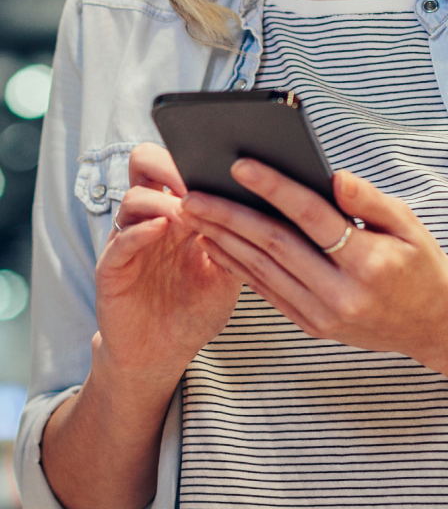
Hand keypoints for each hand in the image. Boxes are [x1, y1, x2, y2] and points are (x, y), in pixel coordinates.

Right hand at [96, 143, 241, 375]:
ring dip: (164, 200)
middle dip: (172, 161)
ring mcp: (128, 241)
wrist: (163, 353)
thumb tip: (275, 204)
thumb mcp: (230, 269)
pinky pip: (120, 240)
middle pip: (144, 162)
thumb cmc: (196, 308)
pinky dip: (141, 230)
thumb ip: (242, 237)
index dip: (197, 155)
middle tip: (201, 177)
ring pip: (133, 198)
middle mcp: (150, 217)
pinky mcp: (111, 269)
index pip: (176, 161)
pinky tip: (164, 228)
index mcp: (178, 211)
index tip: (230, 163)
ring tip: (191, 211)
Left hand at [180, 161, 447, 363]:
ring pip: (263, 270)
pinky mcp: (312, 326)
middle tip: (194, 193)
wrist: (433, 322)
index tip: (241, 165)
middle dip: (230, 216)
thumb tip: (333, 177)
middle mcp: (343, 294)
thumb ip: (370, 200)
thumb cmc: (421, 265)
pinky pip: (267, 291)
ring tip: (195, 214)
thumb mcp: (409, 224)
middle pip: (275, 245)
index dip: (274, 188)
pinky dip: (238, 266)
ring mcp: (324, 315)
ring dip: (224, 239)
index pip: (312, 218)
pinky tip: (217, 244)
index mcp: (370, 263)